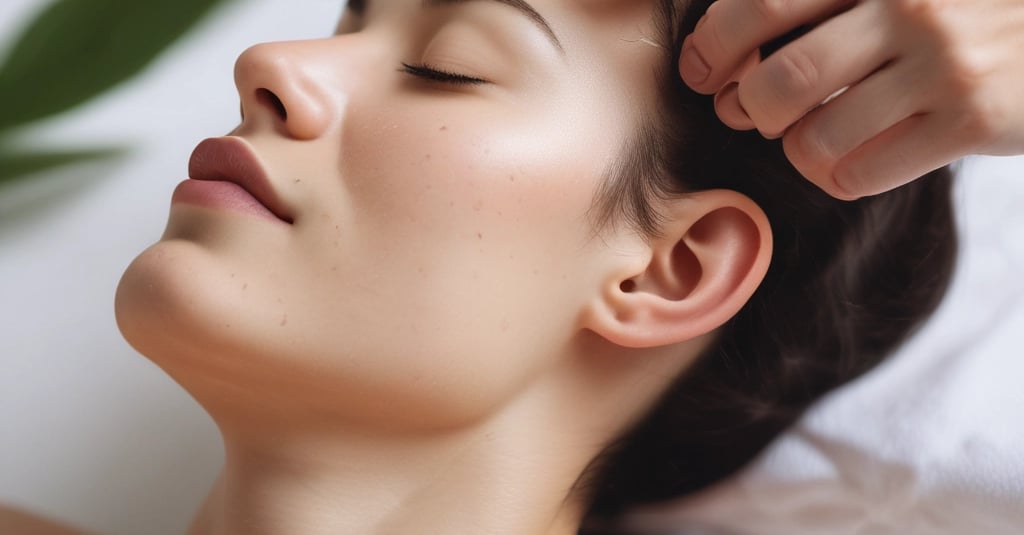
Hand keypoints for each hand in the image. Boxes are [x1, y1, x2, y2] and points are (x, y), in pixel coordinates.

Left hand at [680, 0, 1023, 198]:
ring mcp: (942, 65)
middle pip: (782, 79)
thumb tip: (732, 59)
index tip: (699, 70)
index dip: (714, 43)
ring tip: (807, 137)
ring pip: (817, 136)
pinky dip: (836, 176)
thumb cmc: (961, 7)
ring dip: (794, 148)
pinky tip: (847, 160)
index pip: (765, 4)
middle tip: (747, 111)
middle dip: (747, 107)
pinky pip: (862, 172)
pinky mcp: (969, 121)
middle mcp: (910, 7)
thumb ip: (830, 5)